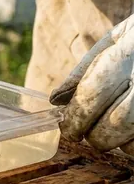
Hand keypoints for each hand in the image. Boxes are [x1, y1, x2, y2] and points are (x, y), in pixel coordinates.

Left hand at [50, 16, 133, 154]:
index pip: (92, 96)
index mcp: (128, 54)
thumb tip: (56, 102)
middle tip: (88, 133)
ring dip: (120, 143)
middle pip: (115, 124)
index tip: (68, 128)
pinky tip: (131, 131)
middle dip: (96, 136)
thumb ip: (84, 70)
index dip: (74, 119)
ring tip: (113, 131)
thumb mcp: (116, 39)